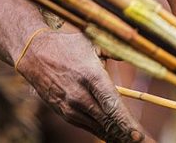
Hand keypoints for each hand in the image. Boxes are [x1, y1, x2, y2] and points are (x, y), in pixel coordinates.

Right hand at [15, 29, 145, 141]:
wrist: (34, 54)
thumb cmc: (69, 46)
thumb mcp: (94, 42)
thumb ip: (117, 51)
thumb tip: (140, 52)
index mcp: (91, 75)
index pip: (111, 104)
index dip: (126, 122)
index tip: (138, 135)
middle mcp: (79, 94)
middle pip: (106, 120)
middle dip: (125, 133)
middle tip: (141, 142)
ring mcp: (69, 105)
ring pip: (96, 126)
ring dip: (114, 135)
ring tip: (130, 142)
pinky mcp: (62, 112)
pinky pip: (85, 126)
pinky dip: (100, 132)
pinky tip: (113, 137)